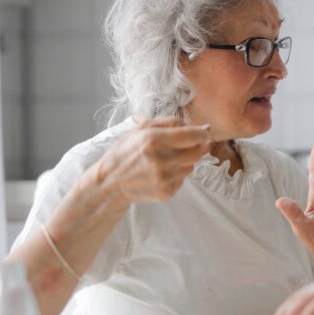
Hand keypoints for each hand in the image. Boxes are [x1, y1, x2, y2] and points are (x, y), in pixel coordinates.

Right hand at [95, 117, 210, 204]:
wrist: (110, 183)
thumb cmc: (126, 152)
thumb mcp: (141, 129)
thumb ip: (170, 123)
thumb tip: (197, 126)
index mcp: (154, 140)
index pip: (194, 136)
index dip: (202, 134)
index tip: (202, 133)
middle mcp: (161, 160)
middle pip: (198, 152)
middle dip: (196, 147)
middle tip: (185, 146)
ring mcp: (165, 178)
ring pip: (192, 166)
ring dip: (185, 161)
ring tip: (167, 160)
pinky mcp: (167, 192)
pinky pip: (183, 179)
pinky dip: (177, 174)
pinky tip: (161, 172)